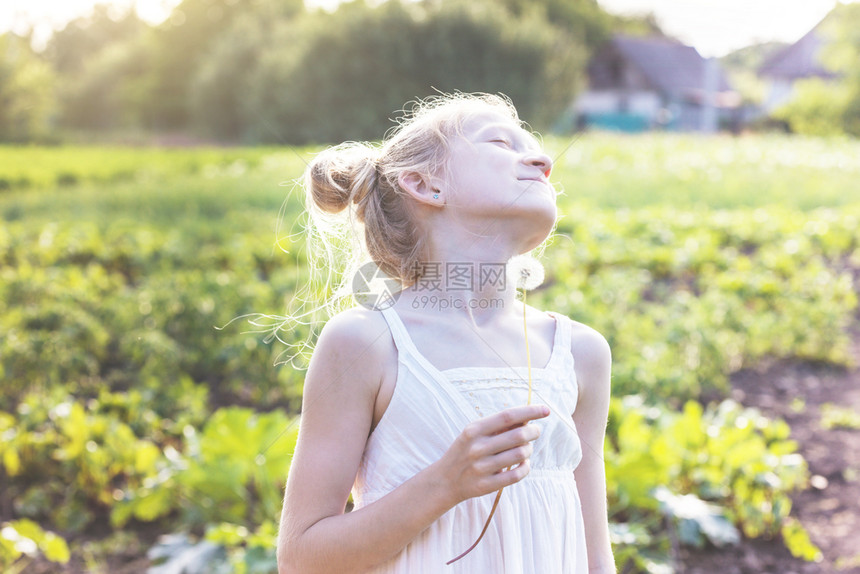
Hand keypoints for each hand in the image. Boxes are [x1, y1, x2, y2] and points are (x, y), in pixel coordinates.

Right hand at [431, 405, 549, 506]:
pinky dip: (525, 467)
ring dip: (529, 450)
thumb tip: (528, 418)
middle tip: (536, 431)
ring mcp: (481, 468)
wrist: (444, 480)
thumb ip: (498, 426)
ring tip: (525, 449)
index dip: (530, 411)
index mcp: (474, 430)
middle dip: (534, 431)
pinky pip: (517, 475)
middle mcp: (477, 447)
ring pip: (520, 454)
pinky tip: (523, 463)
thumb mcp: (474, 433)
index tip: (545, 410)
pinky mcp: (487, 485)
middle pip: (518, 435)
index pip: (508, 416)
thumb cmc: (465, 451)